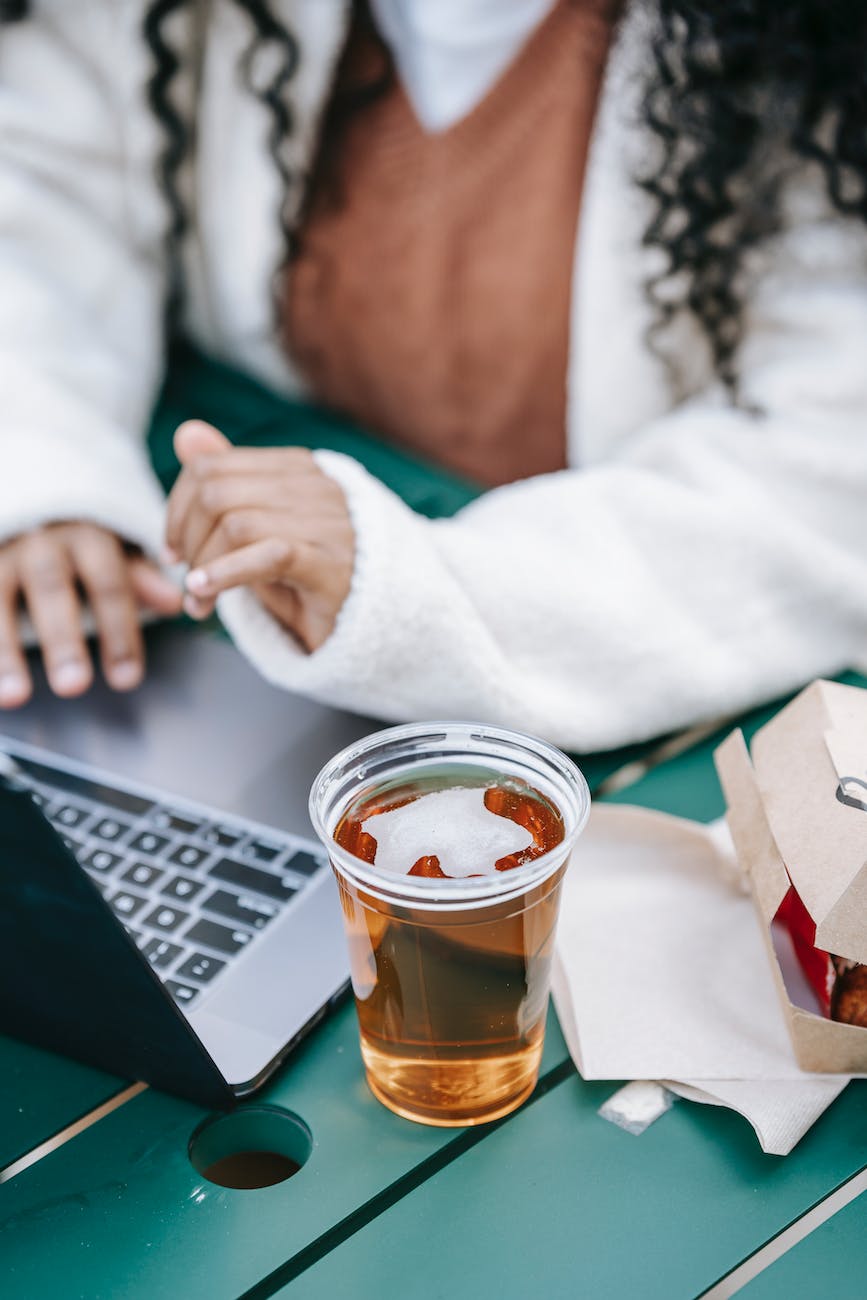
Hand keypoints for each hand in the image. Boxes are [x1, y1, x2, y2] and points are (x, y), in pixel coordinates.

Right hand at [0, 523, 182, 707]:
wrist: (21, 489)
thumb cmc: (74, 530)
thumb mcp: (110, 544)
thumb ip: (136, 576)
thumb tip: (174, 602)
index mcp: (85, 535)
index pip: (109, 585)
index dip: (120, 632)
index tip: (127, 678)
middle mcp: (38, 540)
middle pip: (52, 590)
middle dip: (63, 639)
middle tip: (74, 685)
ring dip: (4, 652)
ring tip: (15, 696)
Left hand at [165, 422, 354, 652]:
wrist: (381, 624)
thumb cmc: (314, 578)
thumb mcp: (263, 529)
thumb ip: (225, 484)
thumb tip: (186, 432)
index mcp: (296, 470)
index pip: (210, 467)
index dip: (176, 509)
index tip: (174, 551)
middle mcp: (314, 487)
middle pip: (216, 493)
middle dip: (187, 540)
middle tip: (188, 581)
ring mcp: (328, 524)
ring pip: (235, 524)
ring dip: (203, 567)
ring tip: (200, 600)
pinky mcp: (333, 565)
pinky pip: (267, 554)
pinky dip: (225, 573)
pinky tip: (206, 592)